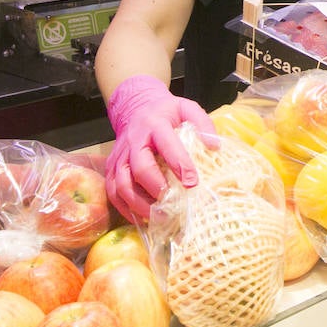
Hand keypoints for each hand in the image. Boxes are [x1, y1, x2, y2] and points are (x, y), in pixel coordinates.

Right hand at [104, 75, 217, 222]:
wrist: (136, 108)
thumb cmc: (166, 113)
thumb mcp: (186, 108)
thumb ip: (202, 122)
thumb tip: (215, 147)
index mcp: (155, 125)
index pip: (166, 145)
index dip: (179, 164)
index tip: (192, 183)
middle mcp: (134, 141)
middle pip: (140, 168)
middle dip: (157, 188)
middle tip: (173, 204)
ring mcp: (119, 156)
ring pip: (122, 184)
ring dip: (140, 204)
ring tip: (159, 216)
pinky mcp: (111, 168)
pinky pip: (113, 192)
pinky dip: (125, 208)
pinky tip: (141, 218)